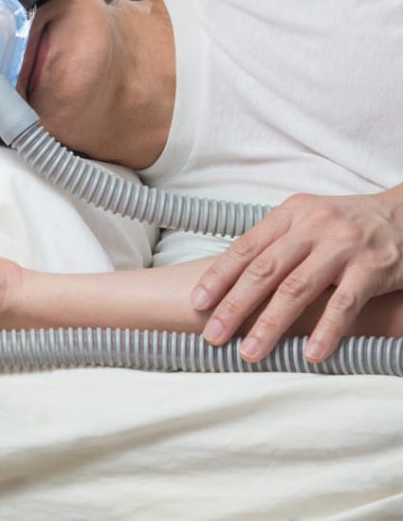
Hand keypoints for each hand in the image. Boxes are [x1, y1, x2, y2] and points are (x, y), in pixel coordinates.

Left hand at [191, 187, 402, 362]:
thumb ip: (274, 244)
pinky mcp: (372, 268)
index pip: (245, 248)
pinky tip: (310, 353)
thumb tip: (228, 280)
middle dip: (234, 306)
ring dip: (270, 325)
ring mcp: (342, 247)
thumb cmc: (346, 224)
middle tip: (213, 336)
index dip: (219, 277)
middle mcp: (312, 227)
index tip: (198, 303)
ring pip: (297, 290)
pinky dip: (326, 330)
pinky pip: (344, 304)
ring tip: (250, 353)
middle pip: (264, 271)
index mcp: (289, 216)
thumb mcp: (307, 221)